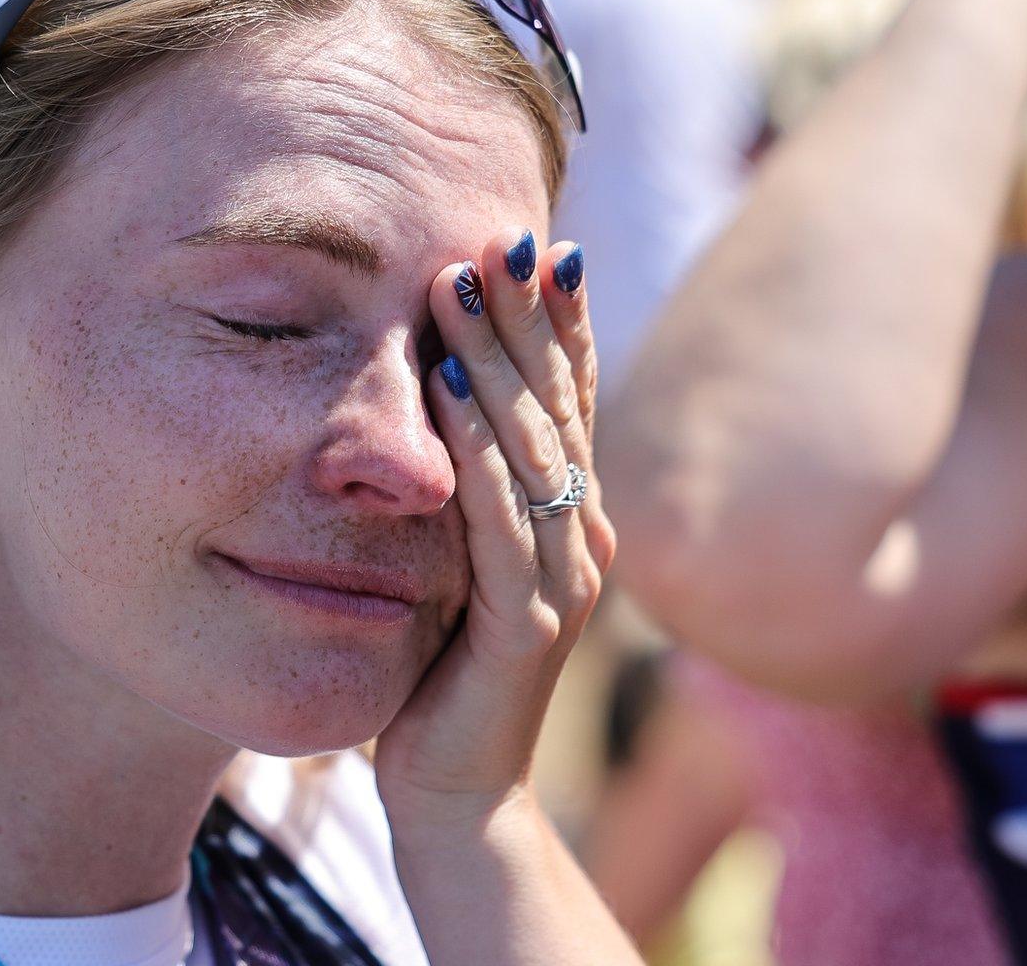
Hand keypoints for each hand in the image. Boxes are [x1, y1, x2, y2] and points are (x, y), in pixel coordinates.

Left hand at [374, 230, 610, 826]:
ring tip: (462, 283)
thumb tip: (447, 386)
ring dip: (501, 359)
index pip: (571, 397)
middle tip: (503, 232)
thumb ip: (474, 489)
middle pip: (561, 405)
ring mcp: (563, 583)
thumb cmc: (443, 672)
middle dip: (531, 314)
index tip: (539, 240)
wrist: (454, 795)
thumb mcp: (461, 560)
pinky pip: (502, 521)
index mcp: (573, 517)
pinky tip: (448, 388)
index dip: (560, 320)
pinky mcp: (525, 628)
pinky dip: (477, 450)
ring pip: (536, 448)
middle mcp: (583, 538)